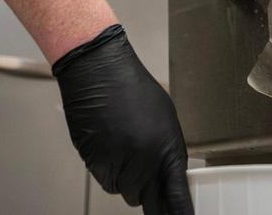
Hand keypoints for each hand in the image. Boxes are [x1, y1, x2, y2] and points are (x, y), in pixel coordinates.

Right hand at [52, 25, 193, 214]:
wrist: (99, 71)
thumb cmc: (131, 87)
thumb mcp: (165, 119)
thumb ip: (168, 152)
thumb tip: (168, 176)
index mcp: (167, 150)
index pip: (177, 200)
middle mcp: (143, 162)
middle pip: (147, 201)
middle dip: (149, 193)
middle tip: (143, 172)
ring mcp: (117, 164)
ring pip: (125, 192)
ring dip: (126, 178)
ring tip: (124, 146)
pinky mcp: (95, 163)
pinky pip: (106, 181)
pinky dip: (109, 170)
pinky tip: (110, 144)